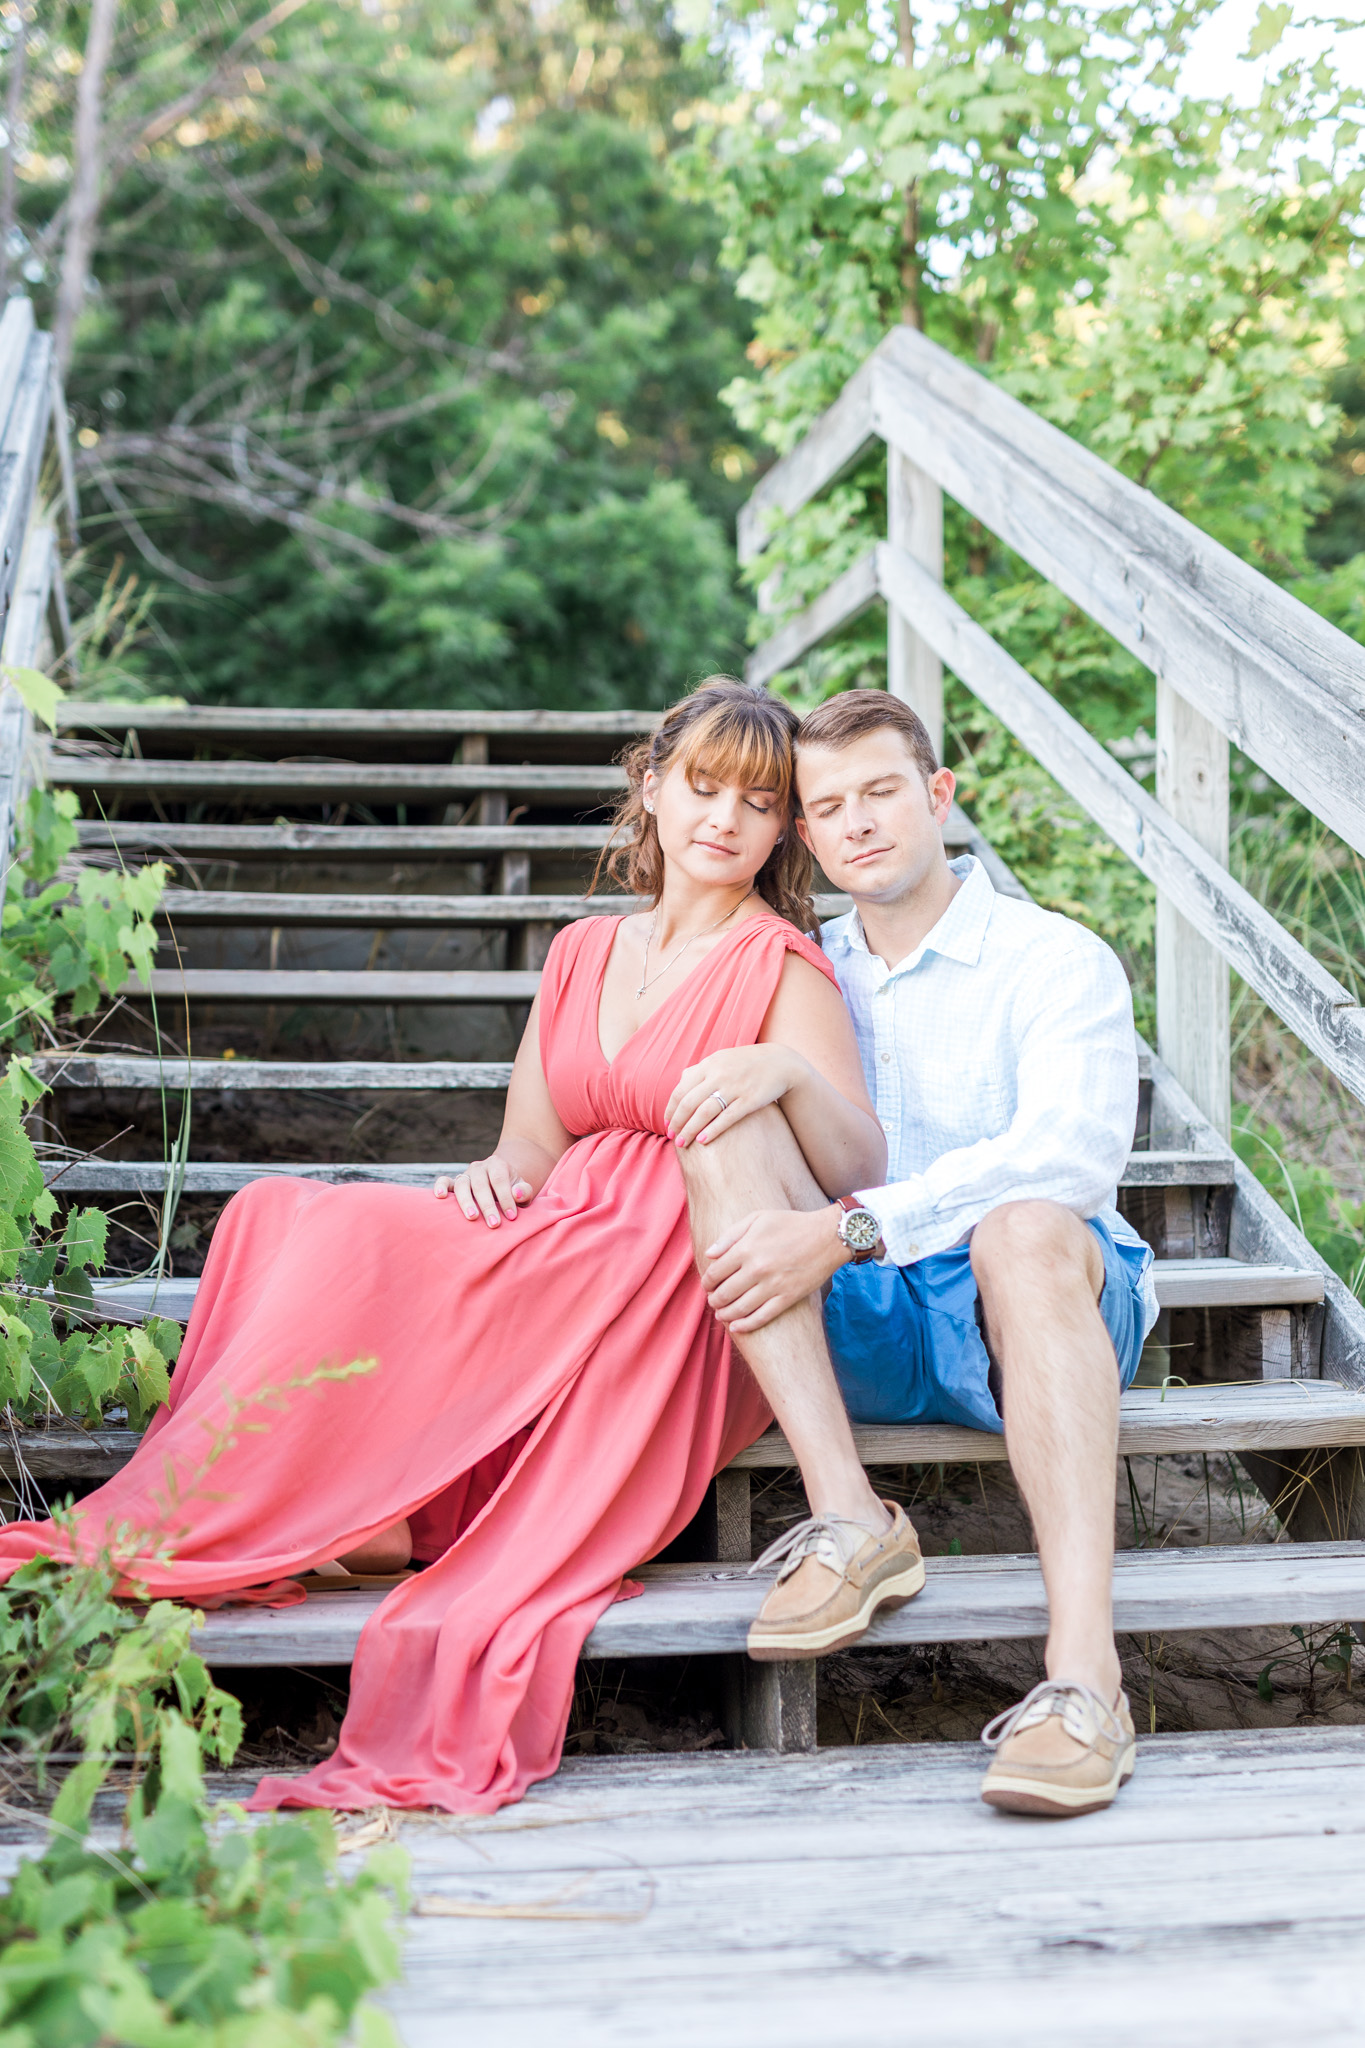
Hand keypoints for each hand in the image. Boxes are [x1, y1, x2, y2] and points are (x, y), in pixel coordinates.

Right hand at [433, 1156, 532, 1226]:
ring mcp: (465, 1174)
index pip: (499, 1179)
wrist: (502, 1185)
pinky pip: (444, 1181)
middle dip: (488, 1205)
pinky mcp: (454, 1183)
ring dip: (466, 1202)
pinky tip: (440, 1197)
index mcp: (497, 1165)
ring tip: (472, 1218)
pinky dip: (440, 1187)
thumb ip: (524, 1191)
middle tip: (494, 1224)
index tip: (511, 1216)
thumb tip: (516, 1194)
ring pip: (462, 1184)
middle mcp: (479, 1167)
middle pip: (480, 1184)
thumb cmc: (513, 1192)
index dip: (505, 1198)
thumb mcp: (523, 1190)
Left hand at [666, 1045, 804, 1149]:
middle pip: (689, 1102)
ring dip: (690, 1130)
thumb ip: (702, 1069)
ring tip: (683, 1143)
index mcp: (709, 1064)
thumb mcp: (723, 1058)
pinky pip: (727, 1117)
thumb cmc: (748, 1063)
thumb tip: (681, 1080)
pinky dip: (712, 1130)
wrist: (782, 1063)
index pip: (682, 1089)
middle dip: (677, 1122)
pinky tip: (703, 1141)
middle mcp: (719, 1074)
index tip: (667, 1123)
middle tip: (672, 1137)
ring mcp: (735, 1087)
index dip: (671, 1108)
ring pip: (704, 1112)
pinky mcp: (750, 1100)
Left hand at [700, 1204, 848, 1333]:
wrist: (827, 1236)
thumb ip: (730, 1235)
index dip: (707, 1281)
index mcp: (746, 1248)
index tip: (708, 1284)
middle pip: (724, 1293)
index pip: (715, 1273)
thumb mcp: (758, 1218)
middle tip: (713, 1300)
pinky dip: (746, 1325)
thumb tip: (709, 1254)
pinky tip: (736, 1327)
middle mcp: (757, 1269)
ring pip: (740, 1308)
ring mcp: (773, 1285)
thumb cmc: (791, 1223)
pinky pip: (762, 1317)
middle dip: (714, 1300)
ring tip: (721, 1314)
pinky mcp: (788, 1298)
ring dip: (726, 1314)